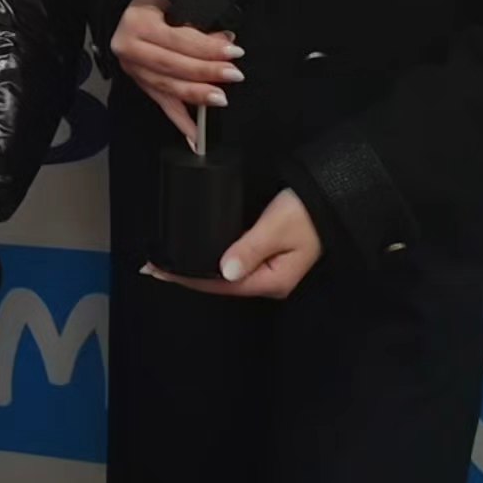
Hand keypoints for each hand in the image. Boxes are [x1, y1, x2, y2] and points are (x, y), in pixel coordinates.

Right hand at [110, 0, 244, 147]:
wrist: (124, 14)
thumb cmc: (152, 3)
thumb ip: (196, 18)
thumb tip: (225, 41)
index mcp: (138, 22)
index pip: (178, 40)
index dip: (206, 48)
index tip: (232, 52)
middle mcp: (131, 48)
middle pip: (173, 65)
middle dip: (206, 72)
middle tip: (232, 74)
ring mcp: (134, 69)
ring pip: (167, 87)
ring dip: (196, 95)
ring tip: (220, 98)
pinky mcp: (140, 84)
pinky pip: (162, 105)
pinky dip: (180, 122)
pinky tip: (195, 137)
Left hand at [144, 188, 322, 299]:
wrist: (328, 197)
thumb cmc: (305, 211)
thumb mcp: (276, 227)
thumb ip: (249, 248)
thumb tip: (224, 271)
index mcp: (272, 281)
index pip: (222, 285)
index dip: (189, 278)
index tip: (161, 271)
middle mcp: (268, 281)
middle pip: (220, 284)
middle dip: (187, 276)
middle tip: (154, 266)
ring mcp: (267, 271)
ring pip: (224, 276)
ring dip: (195, 269)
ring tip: (166, 264)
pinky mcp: (266, 257)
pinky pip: (231, 263)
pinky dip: (209, 260)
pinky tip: (195, 255)